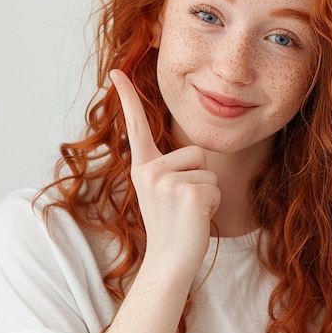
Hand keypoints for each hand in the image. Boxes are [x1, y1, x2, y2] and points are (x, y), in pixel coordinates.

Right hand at [110, 70, 220, 281]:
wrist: (170, 260)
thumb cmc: (172, 224)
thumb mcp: (163, 190)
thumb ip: (170, 167)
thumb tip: (189, 154)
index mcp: (143, 166)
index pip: (135, 125)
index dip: (127, 97)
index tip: (117, 72)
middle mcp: (149, 170)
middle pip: (196, 152)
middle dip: (198, 177)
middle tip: (182, 204)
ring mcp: (166, 181)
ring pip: (208, 169)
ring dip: (206, 191)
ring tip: (188, 211)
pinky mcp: (187, 192)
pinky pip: (214, 185)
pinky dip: (212, 203)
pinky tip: (195, 217)